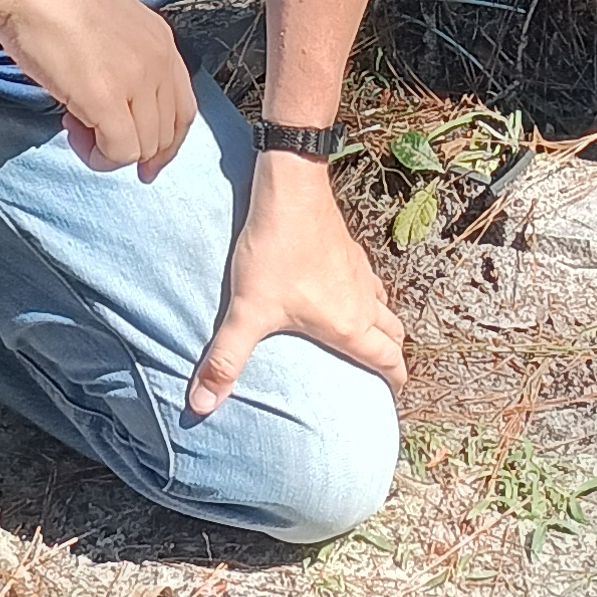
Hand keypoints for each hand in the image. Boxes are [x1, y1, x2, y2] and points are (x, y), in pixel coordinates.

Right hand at [0, 0, 196, 181]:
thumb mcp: (104, 24)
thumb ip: (120, 59)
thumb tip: (109, 100)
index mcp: (162, 41)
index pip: (184, 109)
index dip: (166, 143)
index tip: (144, 162)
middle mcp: (159, 62)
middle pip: (166, 135)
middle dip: (133, 150)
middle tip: (90, 134)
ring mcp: (137, 81)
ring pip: (144, 148)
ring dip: (109, 151)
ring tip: (74, 124)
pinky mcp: (107, 99)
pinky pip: (120, 152)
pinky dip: (98, 157)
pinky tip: (72, 129)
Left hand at [187, 151, 406, 413]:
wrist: (290, 191)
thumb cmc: (274, 252)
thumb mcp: (247, 310)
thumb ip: (225, 359)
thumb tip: (201, 405)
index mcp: (348, 325)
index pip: (387, 360)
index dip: (395, 380)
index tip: (393, 395)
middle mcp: (362, 300)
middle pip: (393, 334)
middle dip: (391, 354)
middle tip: (382, 370)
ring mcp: (358, 271)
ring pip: (383, 305)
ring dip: (381, 323)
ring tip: (365, 335)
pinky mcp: (347, 247)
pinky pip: (368, 280)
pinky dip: (366, 294)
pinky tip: (343, 289)